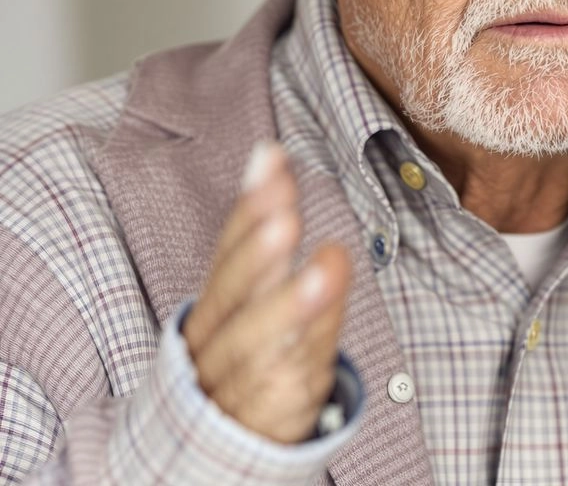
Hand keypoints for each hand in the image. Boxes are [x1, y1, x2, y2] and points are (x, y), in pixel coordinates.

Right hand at [182, 141, 350, 442]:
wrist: (227, 441)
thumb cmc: (249, 348)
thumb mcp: (256, 289)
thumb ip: (263, 227)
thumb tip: (269, 153)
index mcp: (213, 305)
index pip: (227, 249)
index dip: (249, 208)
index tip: (272, 160)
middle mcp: (214, 341)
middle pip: (232, 296)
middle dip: (257, 255)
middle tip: (285, 218)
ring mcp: (236, 383)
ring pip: (256, 344)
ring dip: (290, 305)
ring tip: (326, 267)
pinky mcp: (266, 418)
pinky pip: (285, 387)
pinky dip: (305, 358)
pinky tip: (323, 334)